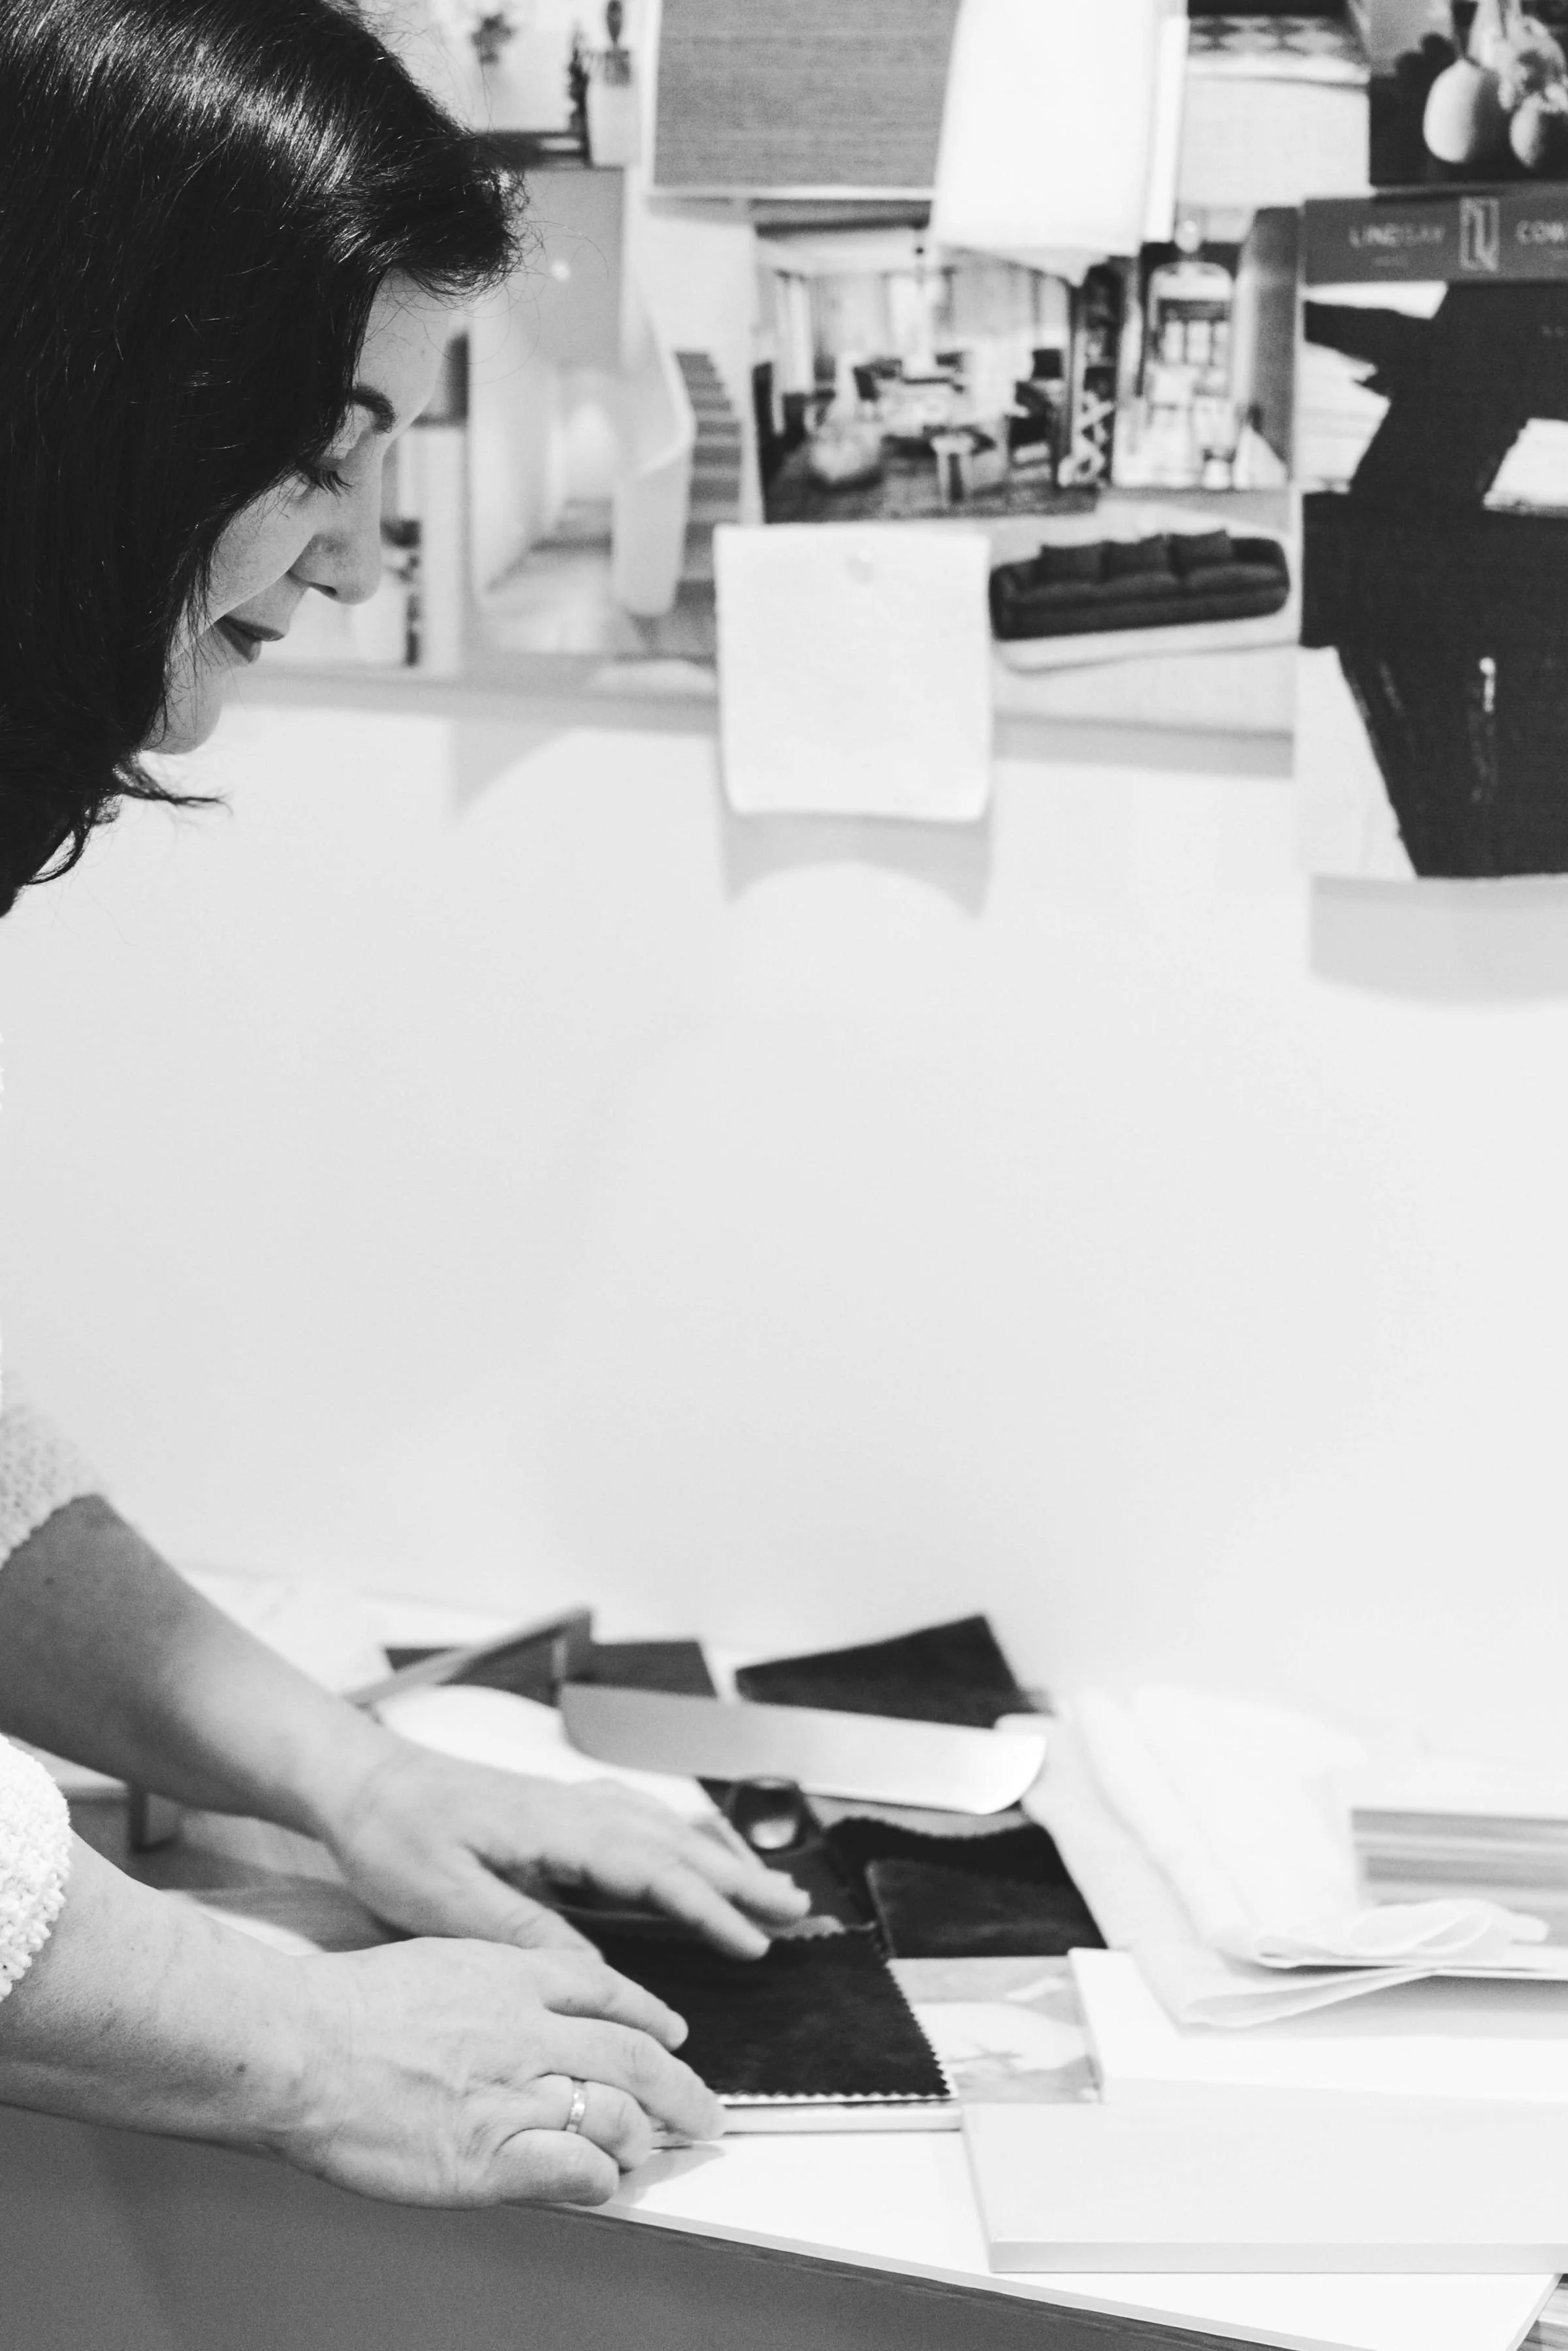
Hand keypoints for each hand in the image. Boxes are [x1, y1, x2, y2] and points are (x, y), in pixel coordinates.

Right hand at [283, 1938, 723, 2205]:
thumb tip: (525, 2001)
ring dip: (647, 2137)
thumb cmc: (344, 2011)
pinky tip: (602, 2182)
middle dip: (681, 2087)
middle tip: (705, 2109)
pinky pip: (574, 2168)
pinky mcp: (490, 2156)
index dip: (651, 2018)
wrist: (294, 2047)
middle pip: (635, 2055)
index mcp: (511, 1976)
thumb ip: (491, 1984)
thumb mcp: (438, 1962)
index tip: (672, 2033)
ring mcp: (513, 2093)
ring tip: (655, 2153)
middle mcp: (527, 2029)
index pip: (609, 1992)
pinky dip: (599, 2178)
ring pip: (618, 2112)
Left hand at [315, 1733, 810, 1957]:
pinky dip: (679, 1836)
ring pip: (662, 1827)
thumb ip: (526, 1932)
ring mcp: (567, 1803)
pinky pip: (637, 1818)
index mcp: (557, 1828)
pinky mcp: (553, 1807)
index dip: (709, 1908)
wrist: (359, 1780)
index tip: (754, 1941)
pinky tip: (690, 1848)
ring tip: (766, 1884)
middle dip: (740, 1878)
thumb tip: (596, 1972)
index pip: (653, 1871)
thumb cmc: (394, 1837)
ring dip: (718, 1856)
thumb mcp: (447, 1901)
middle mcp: (574, 1807)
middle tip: (796, 1908)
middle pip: (675, 1842)